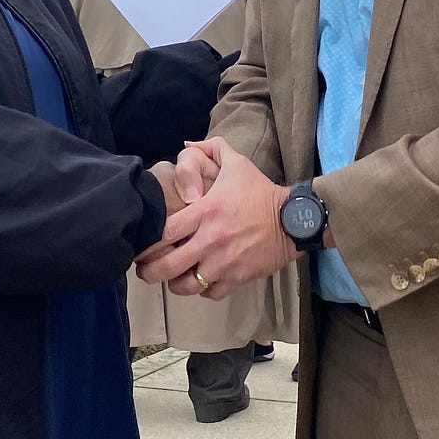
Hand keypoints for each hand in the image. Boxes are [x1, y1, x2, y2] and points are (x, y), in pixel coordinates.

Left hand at [136, 139, 293, 297]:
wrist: (293, 219)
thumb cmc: (261, 192)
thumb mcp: (237, 163)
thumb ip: (211, 149)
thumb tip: (187, 145)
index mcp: (205, 212)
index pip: (165, 232)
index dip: (150, 241)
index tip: (145, 242)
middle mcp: (211, 240)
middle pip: (168, 266)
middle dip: (150, 271)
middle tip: (146, 269)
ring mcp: (224, 262)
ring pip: (186, 285)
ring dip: (175, 284)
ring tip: (173, 278)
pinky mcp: (238, 277)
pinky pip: (210, 293)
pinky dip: (202, 290)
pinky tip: (201, 280)